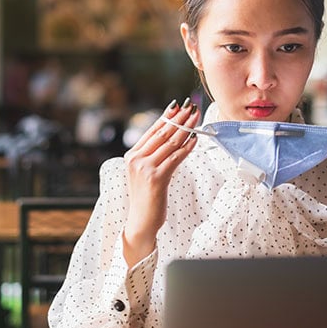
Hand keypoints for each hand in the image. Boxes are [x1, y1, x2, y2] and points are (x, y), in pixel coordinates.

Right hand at [122, 98, 199, 265]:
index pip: (152, 130)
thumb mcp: (145, 172)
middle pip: (162, 133)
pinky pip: (175, 158)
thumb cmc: (147, 197)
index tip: (178, 106)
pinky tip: (194, 140)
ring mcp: (145, 168)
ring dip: (185, 129)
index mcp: (131, 155)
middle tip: (190, 107)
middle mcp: (136, 159)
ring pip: (170, 143)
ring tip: (195, 119)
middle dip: (179, 119)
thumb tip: (172, 135)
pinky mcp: (156, 178)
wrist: (141, 222)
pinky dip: (186, 148)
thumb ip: (153, 155)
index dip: (167, 116)